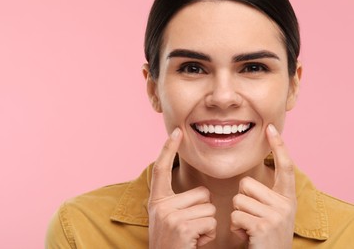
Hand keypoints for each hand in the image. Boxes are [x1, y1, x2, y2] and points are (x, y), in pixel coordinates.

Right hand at [148, 128, 216, 248]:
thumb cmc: (174, 244)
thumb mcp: (169, 219)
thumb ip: (179, 203)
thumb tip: (200, 192)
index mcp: (157, 200)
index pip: (162, 169)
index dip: (169, 149)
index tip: (177, 132)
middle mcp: (160, 205)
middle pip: (202, 193)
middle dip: (204, 211)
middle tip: (190, 228)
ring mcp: (170, 215)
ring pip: (209, 208)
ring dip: (207, 225)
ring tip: (192, 237)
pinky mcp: (182, 226)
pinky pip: (211, 222)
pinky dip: (208, 235)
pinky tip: (194, 243)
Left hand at [230, 124, 296, 248]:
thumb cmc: (263, 237)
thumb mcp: (268, 214)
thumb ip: (262, 197)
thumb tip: (245, 182)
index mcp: (287, 199)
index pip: (285, 167)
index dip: (279, 147)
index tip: (271, 128)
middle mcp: (286, 204)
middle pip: (246, 184)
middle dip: (241, 201)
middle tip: (252, 219)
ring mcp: (277, 215)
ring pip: (238, 199)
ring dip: (237, 215)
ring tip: (250, 228)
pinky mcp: (264, 225)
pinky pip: (235, 215)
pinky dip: (236, 227)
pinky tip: (247, 236)